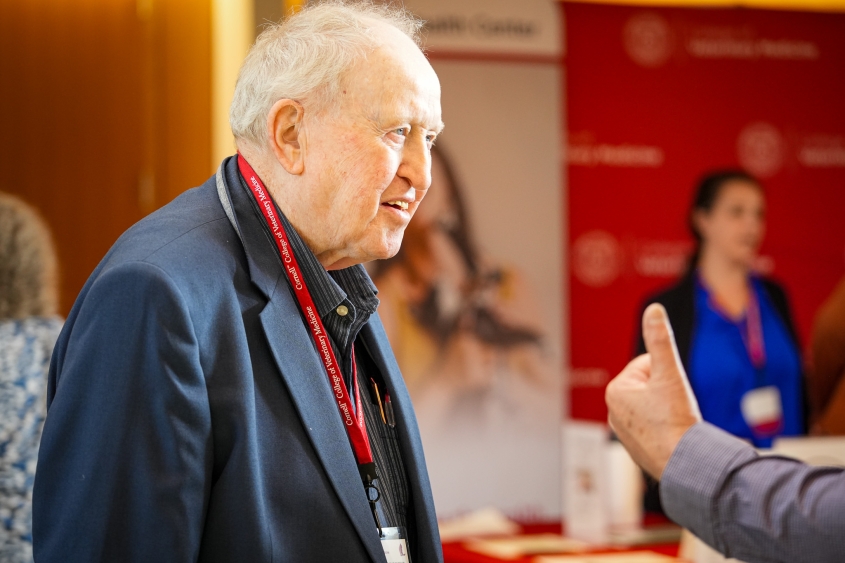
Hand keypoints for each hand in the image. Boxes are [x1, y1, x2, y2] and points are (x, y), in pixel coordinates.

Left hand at [605, 303, 701, 479]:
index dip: (668, 375)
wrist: (685, 466)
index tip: (673, 395)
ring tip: (674, 426)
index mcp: (616, 390)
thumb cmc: (675, 421)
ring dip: (668, 411)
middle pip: (651, 386)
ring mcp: (624, 431)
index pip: (649, 365)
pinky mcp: (636, 448)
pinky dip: (667, 429)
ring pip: (654, 407)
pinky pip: (655, 427)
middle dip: (667, 393)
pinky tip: (673, 439)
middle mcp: (613, 411)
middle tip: (675, 411)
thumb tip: (653, 310)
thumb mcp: (669, 373)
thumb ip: (660, 339)